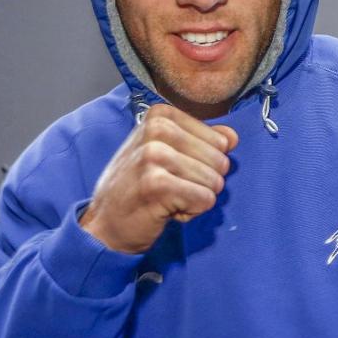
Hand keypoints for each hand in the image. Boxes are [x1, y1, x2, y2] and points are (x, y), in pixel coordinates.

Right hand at [79, 103, 237, 252]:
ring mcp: (154, 155)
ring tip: (165, 198)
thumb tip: (232, 137)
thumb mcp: (168, 152)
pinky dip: (191, 211)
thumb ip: (203, 140)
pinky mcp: (156, 184)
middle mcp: (156, 129)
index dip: (204, 163)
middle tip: (169, 187)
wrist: (106, 223)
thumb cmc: (139, 186)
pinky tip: (165, 209)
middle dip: (202, 182)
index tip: (173, 170)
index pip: (221, 141)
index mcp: (161, 115)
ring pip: (215, 182)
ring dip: (194, 198)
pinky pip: (205, 199)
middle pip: (220, 161)